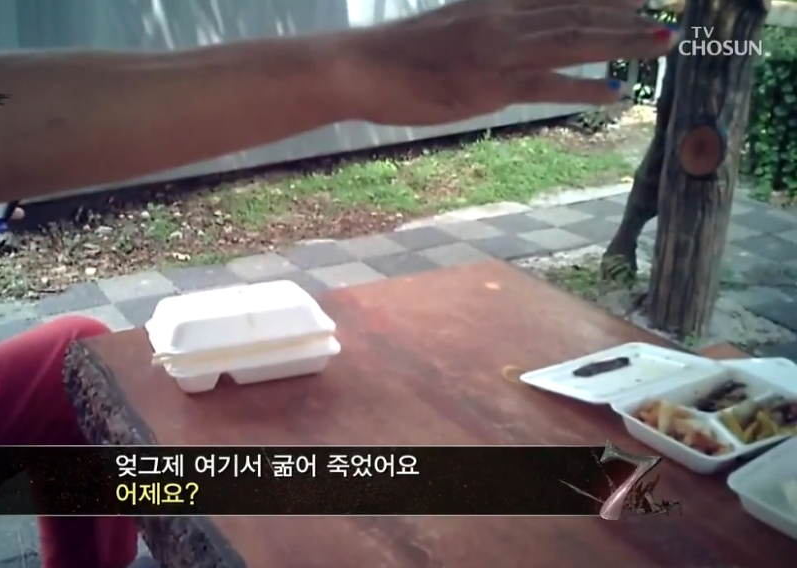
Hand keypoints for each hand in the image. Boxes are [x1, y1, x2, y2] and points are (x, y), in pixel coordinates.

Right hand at [337, 0, 679, 125]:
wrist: (363, 67)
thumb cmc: (400, 54)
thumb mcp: (453, 27)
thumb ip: (490, 27)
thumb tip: (516, 38)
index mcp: (495, 3)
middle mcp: (504, 18)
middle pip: (578, 10)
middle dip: (628, 12)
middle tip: (671, 15)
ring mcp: (499, 50)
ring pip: (572, 39)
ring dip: (622, 40)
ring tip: (663, 41)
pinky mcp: (490, 84)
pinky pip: (547, 83)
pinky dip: (583, 86)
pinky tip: (614, 91)